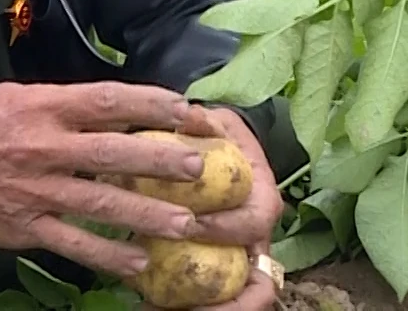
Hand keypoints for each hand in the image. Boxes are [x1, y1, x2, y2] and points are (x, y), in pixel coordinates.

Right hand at [0, 81, 209, 278]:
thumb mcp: (14, 97)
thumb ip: (62, 105)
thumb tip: (115, 108)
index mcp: (42, 106)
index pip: (108, 101)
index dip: (152, 105)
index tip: (187, 111)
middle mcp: (42, 146)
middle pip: (113, 153)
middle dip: (161, 160)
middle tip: (200, 167)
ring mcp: (34, 190)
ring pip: (101, 203)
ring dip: (146, 215)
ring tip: (186, 223)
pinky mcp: (24, 227)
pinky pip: (73, 243)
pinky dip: (107, 255)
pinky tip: (138, 263)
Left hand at [176, 104, 286, 310]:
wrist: (227, 152)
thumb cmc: (220, 139)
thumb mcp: (216, 123)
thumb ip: (204, 121)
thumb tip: (187, 115)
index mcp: (262, 202)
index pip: (251, 224)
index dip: (223, 228)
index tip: (188, 224)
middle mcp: (258, 241)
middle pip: (258, 288)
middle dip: (220, 304)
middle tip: (171, 302)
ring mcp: (240, 261)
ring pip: (236, 302)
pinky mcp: (220, 272)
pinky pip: (208, 302)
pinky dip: (182, 309)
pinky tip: (145, 305)